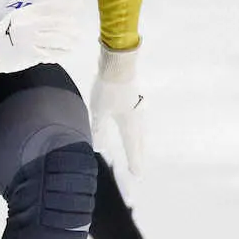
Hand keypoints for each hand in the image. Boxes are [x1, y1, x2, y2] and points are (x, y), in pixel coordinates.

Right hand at [0, 0, 82, 75]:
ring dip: (69, 41)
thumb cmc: (3, 34)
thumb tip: (56, 12)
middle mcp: (29, 24)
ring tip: (77, 42)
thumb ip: (34, 14)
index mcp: (26, 13)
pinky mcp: (30, 54)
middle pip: (57, 23)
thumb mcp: (17, 18)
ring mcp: (30, 40)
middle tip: (79, 30)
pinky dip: (62, 52)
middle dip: (71, 27)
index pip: (51, 6)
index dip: (67, 5)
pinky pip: (50, 53)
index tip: (79, 5)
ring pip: (56, 39)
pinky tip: (69, 52)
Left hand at [90, 42, 143, 174]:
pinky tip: (132, 125)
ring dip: (138, 141)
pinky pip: (137, 119)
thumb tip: (99, 148)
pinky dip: (135, 128)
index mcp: (130, 124)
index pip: (132, 147)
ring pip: (140, 129)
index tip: (138, 175)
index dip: (134, 161)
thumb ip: (99, 130)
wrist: (119, 63)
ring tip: (137, 149)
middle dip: (138, 154)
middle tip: (139, 167)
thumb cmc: (108, 89)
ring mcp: (138, 107)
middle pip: (139, 140)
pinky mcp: (134, 97)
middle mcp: (138, 117)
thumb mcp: (99, 112)